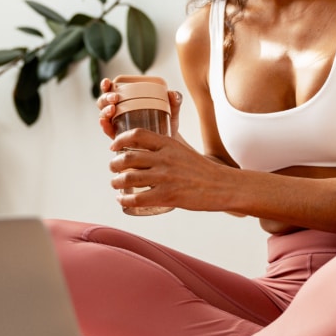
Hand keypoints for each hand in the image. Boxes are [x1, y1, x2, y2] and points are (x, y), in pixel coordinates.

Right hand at [97, 78, 183, 138]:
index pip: (112, 89)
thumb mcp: (172, 110)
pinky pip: (108, 130)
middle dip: (106, 98)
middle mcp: (119, 110)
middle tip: (115, 98)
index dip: (106, 85)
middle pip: (104, 101)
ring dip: (104, 110)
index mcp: (128, 99)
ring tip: (112, 109)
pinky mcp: (119, 137)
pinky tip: (106, 123)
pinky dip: (104, 126)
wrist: (169, 143)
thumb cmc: (168, 122)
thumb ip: (175, 101)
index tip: (108, 82)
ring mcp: (118, 123)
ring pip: (104, 114)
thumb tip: (174, 94)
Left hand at [108, 127, 222, 212]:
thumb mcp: (183, 151)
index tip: (113, 146)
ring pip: (128, 178)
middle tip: (113, 168)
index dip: (120, 139)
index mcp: (169, 144)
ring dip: (116, 182)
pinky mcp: (167, 196)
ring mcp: (165, 177)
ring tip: (115, 184)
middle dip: (114, 164)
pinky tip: (122, 200)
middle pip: (128, 157)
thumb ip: (166, 149)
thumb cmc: (203, 169)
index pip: (137, 134)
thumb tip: (145, 152)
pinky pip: (137, 198)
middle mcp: (165, 158)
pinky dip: (125, 199)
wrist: (222, 186)